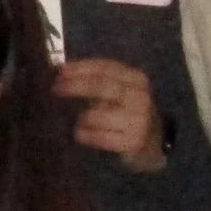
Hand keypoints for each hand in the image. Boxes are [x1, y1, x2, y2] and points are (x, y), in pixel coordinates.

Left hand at [54, 58, 164, 172]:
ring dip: (83, 117)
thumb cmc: (128, 113)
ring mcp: (139, 120)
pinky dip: (87, 135)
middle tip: (56, 89)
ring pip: (99, 115)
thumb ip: (97, 82)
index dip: (81, 67)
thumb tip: (62, 72)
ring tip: (76, 121)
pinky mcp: (133, 141)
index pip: (106, 67)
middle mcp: (140, 97)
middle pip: (102, 86)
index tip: (60, 70)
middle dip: (76, 86)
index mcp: (136, 79)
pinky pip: (102, 137)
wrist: (154, 143)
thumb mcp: (119, 93)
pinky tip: (80, 135)